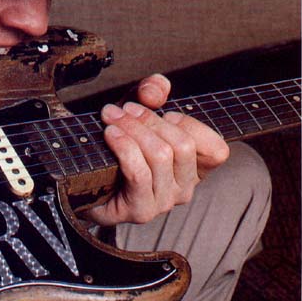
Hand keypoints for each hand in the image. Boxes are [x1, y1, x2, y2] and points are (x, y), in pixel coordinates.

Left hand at [87, 74, 229, 226]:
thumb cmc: (117, 145)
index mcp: (194, 168)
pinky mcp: (141, 210)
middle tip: (124, 109)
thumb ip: (150, 92)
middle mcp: (184, 188)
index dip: (189, 124)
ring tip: (111, 118)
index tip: (163, 113)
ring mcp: (164, 202)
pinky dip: (124, 146)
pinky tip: (110, 134)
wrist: (85, 180)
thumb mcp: (136, 111)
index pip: (216, 149)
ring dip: (132, 129)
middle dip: (150, 120)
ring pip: (160, 155)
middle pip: (183, 145)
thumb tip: (157, 90)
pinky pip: (138, 172)